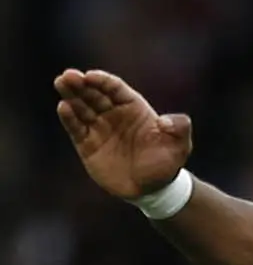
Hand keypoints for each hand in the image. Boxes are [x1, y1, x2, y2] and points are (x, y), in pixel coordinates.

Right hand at [54, 69, 192, 198]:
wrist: (153, 189)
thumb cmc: (167, 163)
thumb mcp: (180, 145)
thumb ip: (180, 128)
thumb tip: (165, 121)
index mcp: (134, 108)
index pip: (115, 89)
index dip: (102, 81)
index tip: (90, 75)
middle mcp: (114, 115)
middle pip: (94, 94)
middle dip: (81, 84)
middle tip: (68, 76)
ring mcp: (100, 129)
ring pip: (82, 107)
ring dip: (71, 95)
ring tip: (60, 83)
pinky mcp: (88, 145)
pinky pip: (76, 128)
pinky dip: (69, 117)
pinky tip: (63, 107)